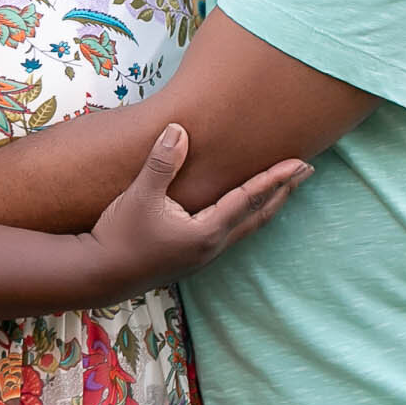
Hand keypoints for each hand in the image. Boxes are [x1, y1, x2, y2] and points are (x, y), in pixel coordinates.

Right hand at [77, 123, 310, 305]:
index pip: (249, 198)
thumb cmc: (119, 235)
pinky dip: (248, 216)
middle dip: (283, 192)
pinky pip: (232, 233)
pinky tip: (242, 211)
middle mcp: (212, 246)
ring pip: (247, 227)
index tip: (300, 164)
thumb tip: (179, 130)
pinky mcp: (191, 257)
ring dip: (268, 205)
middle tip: (306, 171)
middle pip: (258, 215)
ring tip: (283, 189)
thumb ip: (162, 163)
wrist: (99, 274)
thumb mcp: (139, 195)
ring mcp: (202, 255)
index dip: (275, 179)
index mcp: (206, 231)